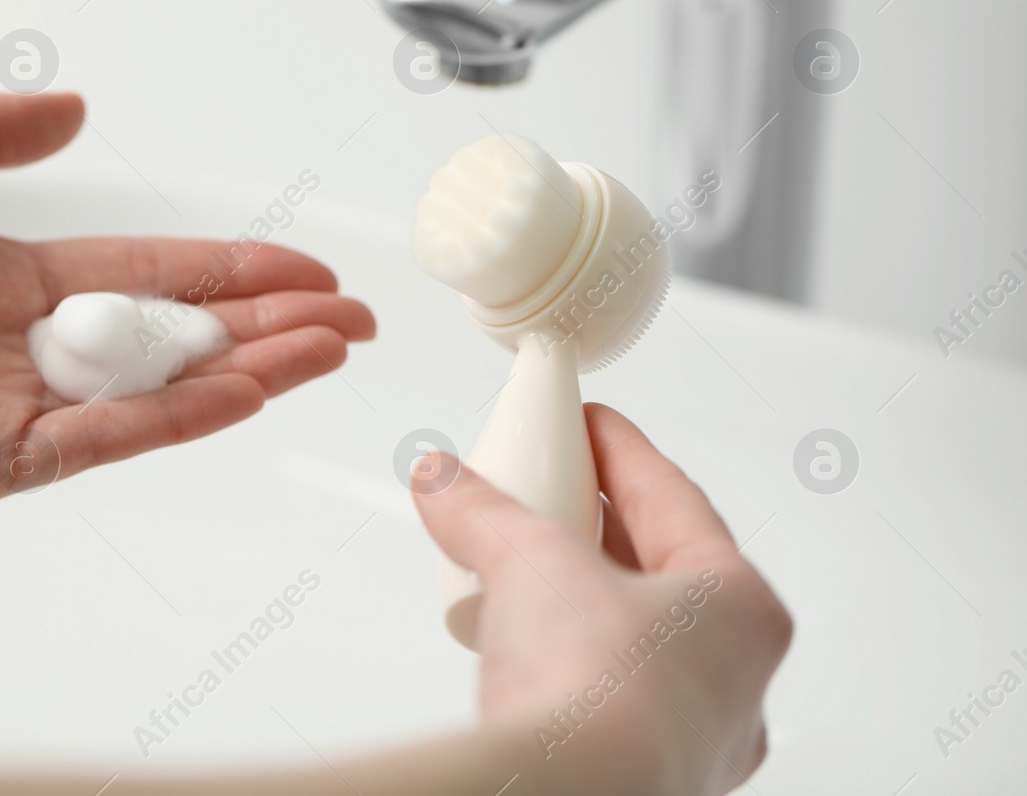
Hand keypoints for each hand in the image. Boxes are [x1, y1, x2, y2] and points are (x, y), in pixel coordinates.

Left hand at [0, 93, 373, 510]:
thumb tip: (74, 107)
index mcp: (2, 281)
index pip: (144, 277)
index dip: (227, 271)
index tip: (303, 266)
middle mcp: (13, 352)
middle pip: (166, 341)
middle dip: (263, 329)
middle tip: (350, 318)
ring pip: (145, 398)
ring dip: (240, 373)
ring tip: (323, 349)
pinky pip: (90, 444)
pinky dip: (167, 420)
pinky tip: (237, 388)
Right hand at [413, 404, 791, 794]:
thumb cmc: (596, 693)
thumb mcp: (528, 562)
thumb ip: (484, 512)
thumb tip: (444, 480)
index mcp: (741, 608)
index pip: (676, 500)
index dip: (620, 452)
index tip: (586, 424)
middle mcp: (733, 678)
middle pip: (659, 569)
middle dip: (594, 523)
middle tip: (545, 486)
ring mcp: (691, 736)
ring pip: (634, 637)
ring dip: (578, 593)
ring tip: (521, 562)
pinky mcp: (640, 774)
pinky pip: (603, 693)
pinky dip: (564, 655)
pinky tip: (521, 644)